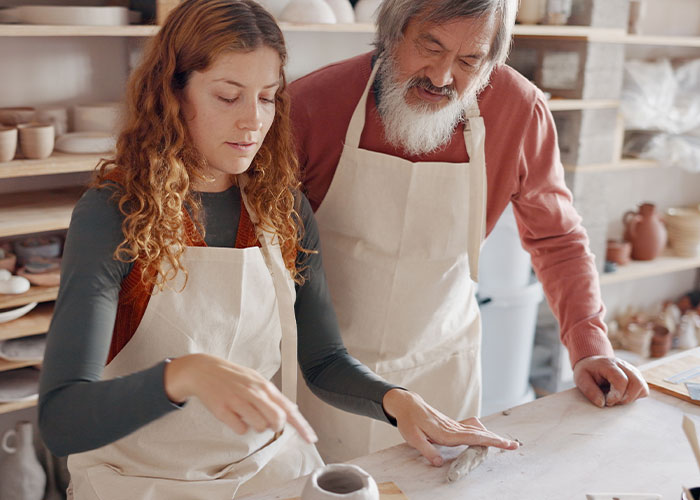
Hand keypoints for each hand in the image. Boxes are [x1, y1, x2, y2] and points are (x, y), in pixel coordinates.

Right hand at [164, 353, 316, 442]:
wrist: (205, 370)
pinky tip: (234, 416)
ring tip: (245, 413)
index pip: (289, 409)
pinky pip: (240, 429)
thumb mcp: (257, 380)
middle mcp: (254, 393)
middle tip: (267, 423)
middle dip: (275, 426)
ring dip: (255, 426)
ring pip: (259, 427)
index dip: (302, 426)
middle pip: (277, 420)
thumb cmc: (234, 378)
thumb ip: (274, 396)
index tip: (311, 439)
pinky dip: (239, 427)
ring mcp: (239, 401)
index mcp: (265, 386)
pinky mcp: (224, 410)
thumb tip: (292, 410)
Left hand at [382, 389, 518, 466]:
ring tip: (506, 443)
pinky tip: (487, 435)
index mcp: (445, 433)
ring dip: (491, 436)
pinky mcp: (451, 425)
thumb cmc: (409, 420)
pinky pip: (470, 429)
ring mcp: (453, 425)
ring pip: (476, 431)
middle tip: (514, 445)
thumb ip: (426, 450)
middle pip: (479, 434)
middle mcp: (452, 428)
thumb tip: (439, 463)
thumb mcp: (412, 437)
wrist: (407, 404)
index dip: (488, 441)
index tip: (503, 443)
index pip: (471, 438)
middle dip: (496, 440)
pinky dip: (482, 433)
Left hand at [573, 355, 648, 406]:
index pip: (621, 380)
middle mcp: (623, 365)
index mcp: (609, 364)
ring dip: (631, 398)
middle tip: (613, 401)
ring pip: (642, 387)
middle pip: (636, 383)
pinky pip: (644, 389)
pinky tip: (623, 396)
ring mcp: (632, 370)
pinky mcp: (637, 376)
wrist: (592, 363)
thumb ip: (589, 390)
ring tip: (618, 399)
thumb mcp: (581, 379)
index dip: (617, 395)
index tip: (607, 402)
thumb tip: (602, 403)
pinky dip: (635, 396)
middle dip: (626, 398)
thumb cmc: (587, 371)